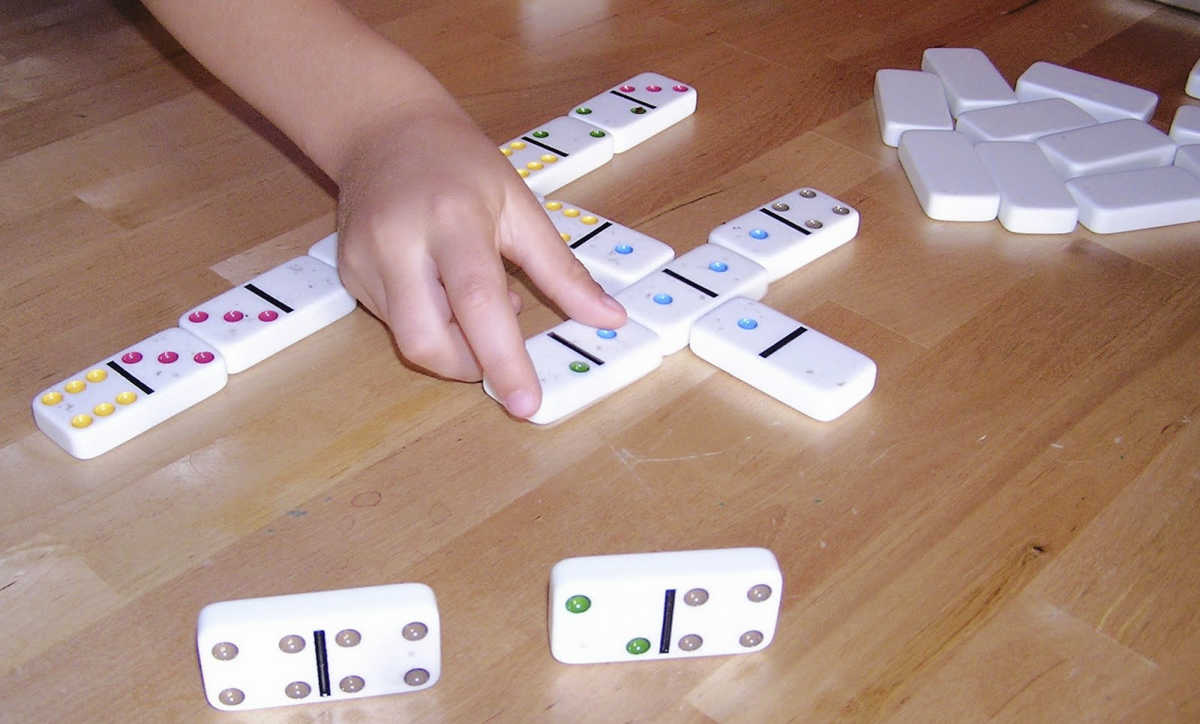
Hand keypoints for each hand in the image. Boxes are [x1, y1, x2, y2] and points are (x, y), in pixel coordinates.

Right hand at [334, 103, 626, 417]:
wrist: (384, 128)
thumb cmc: (461, 164)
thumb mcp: (522, 206)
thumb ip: (563, 270)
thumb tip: (608, 318)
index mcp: (452, 219)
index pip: (476, 303)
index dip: (502, 360)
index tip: (526, 404)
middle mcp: (399, 242)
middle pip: (426, 341)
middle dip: (470, 366)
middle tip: (498, 351)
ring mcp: (364, 260)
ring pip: (408, 340)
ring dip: (452, 342)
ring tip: (472, 297)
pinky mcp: (347, 274)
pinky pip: (392, 323)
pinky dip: (427, 323)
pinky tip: (440, 288)